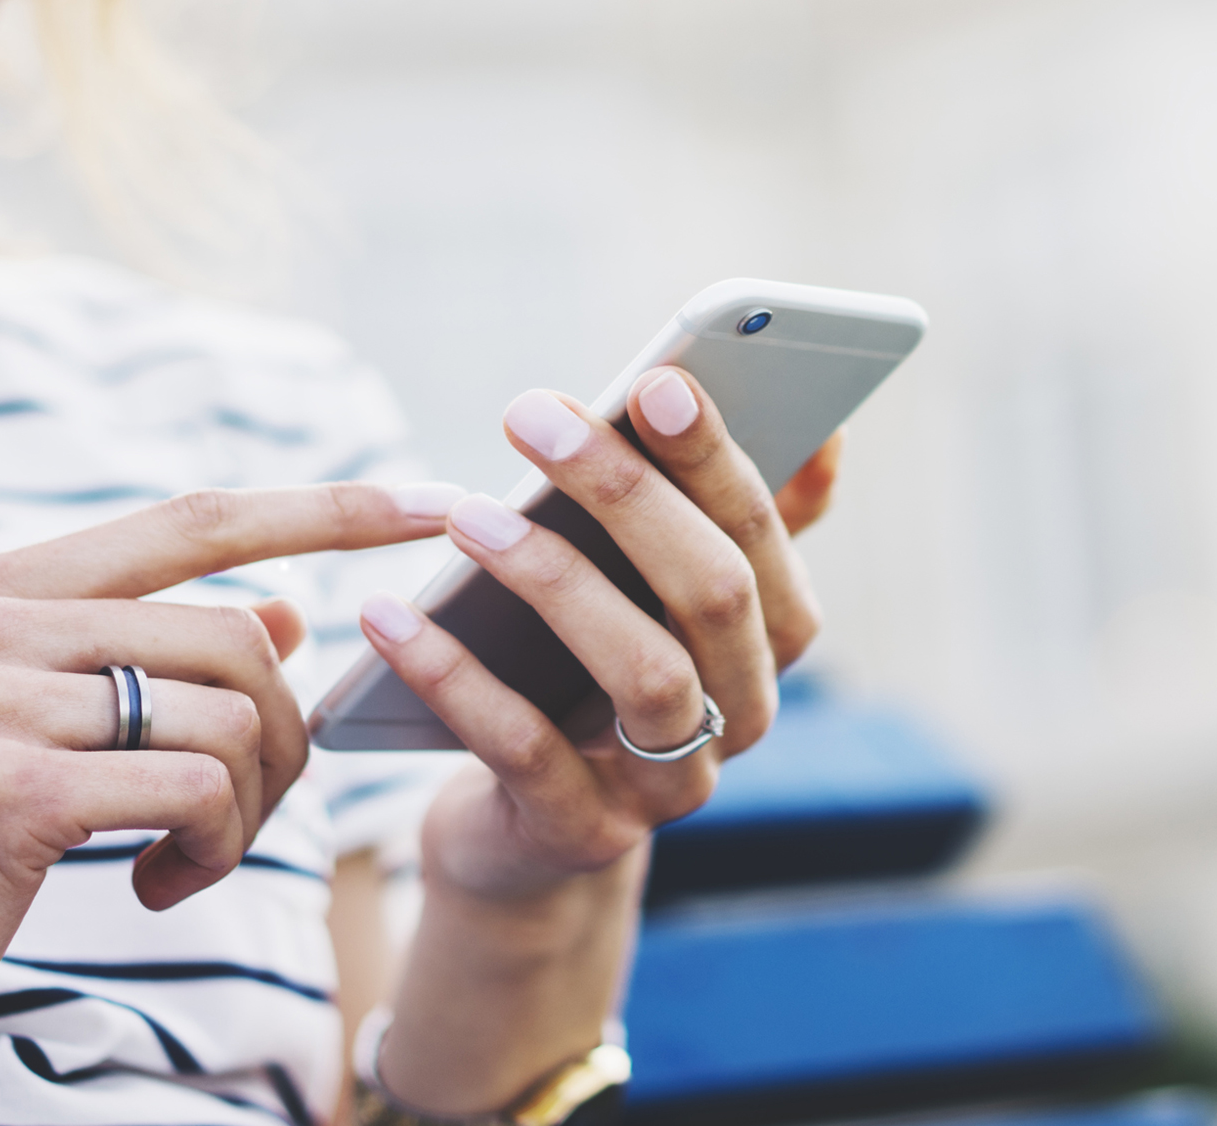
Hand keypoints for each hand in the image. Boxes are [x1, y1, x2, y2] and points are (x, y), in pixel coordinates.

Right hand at [0, 484, 455, 1125]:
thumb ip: (139, 660)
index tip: (430, 501)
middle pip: (236, 634)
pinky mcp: (12, 788)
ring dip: (244, 810)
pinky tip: (151, 891)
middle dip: (281, 735)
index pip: (199, 516)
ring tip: (184, 863)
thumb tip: (286, 616)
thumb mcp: (22, 733)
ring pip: (228, 713)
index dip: (327, 506)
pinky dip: (207, 850)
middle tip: (243, 816)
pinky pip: (196, 788)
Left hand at [360, 370, 837, 898]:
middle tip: (530, 415)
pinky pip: (525, 748)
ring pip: (645, 672)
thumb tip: (827, 431)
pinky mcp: (584, 834)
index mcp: (770, 638)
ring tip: (464, 516)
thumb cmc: (587, 677)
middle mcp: (743, 713)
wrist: (526, 837)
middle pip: (713, 593)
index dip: (712, 456)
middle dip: (625, 493)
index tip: (654, 379)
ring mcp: (671, 786)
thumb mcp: (658, 601)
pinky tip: (389, 613)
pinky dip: (454, 676)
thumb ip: (724, 517)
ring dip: (552, 579)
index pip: (761, 534)